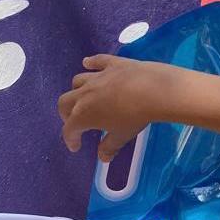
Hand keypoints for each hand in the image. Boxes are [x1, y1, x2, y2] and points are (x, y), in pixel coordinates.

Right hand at [58, 55, 183, 161]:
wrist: (154, 90)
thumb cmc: (134, 117)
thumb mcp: (122, 136)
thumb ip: (109, 147)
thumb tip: (103, 158)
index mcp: (83, 115)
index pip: (69, 130)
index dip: (70, 140)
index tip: (76, 146)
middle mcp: (84, 94)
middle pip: (65, 103)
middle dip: (67, 114)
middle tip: (76, 123)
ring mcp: (97, 77)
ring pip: (77, 82)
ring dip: (77, 91)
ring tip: (84, 98)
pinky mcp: (112, 64)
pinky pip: (96, 62)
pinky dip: (91, 63)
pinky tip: (88, 63)